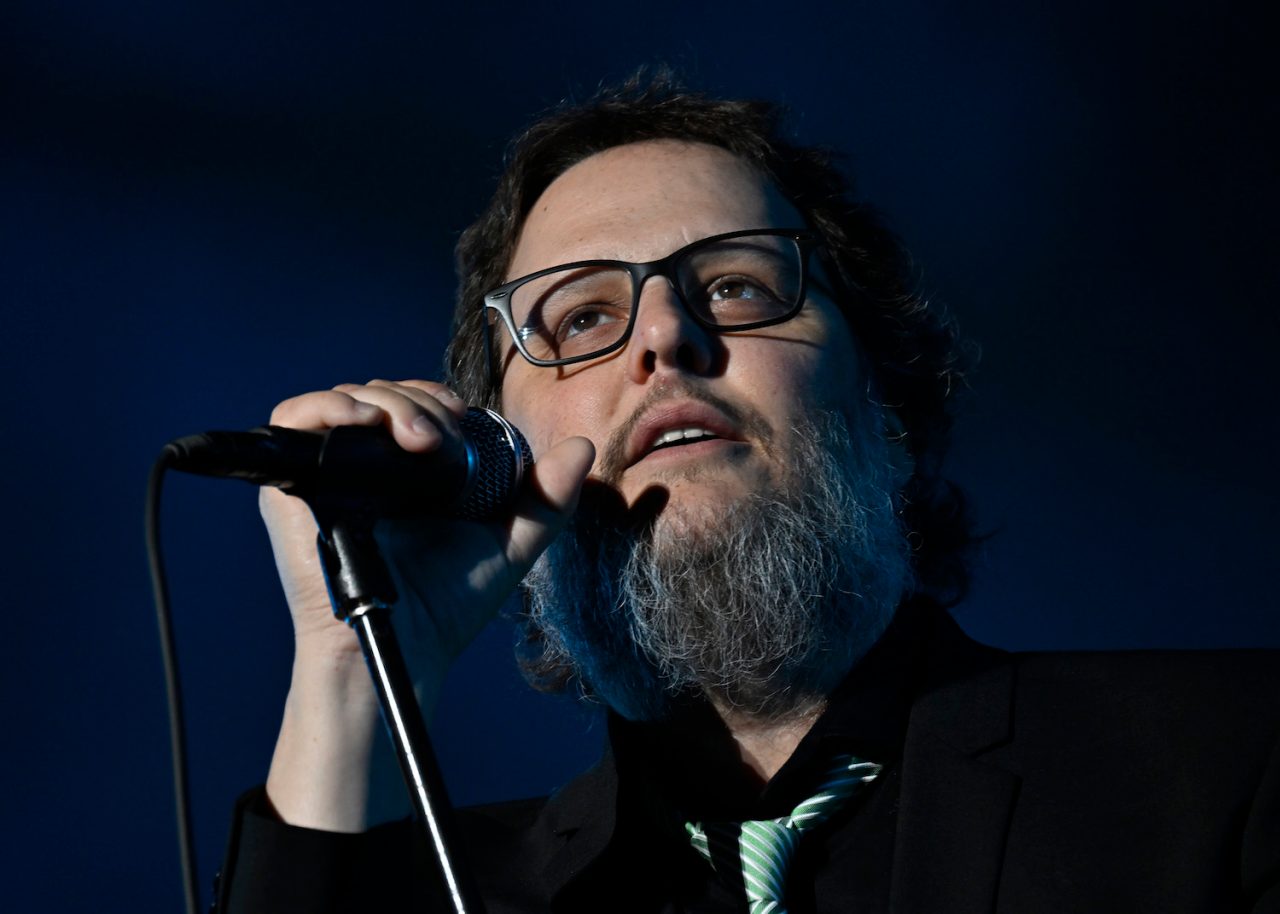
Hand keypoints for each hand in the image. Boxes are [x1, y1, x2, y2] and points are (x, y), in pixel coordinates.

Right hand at [260, 379, 592, 829]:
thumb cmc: (449, 605)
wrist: (403, 645)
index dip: (437, 398)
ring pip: (346, 399)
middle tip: (441, 439)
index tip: (462, 421)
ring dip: (384, 401)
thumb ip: (547, 500)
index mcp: (407, 471)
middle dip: (417, 401)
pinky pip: (291, 418)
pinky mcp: (291, 486)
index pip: (414, 402)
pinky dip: (324, 406)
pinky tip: (362, 423)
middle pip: (382, 393)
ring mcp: (327, 472)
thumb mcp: (510, 542)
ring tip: (417, 439)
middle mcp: (365, 466)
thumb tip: (582, 447)